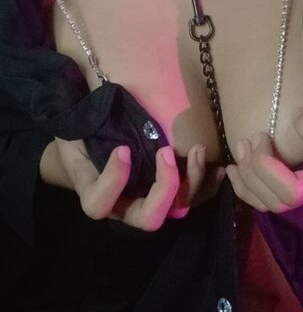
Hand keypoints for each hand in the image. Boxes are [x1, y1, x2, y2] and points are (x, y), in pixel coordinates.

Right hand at [53, 138, 225, 228]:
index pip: (100, 204)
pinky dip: (206, 186)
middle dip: (164, 188)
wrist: (90, 153)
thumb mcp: (73, 133)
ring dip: (190, 183)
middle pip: (148, 218)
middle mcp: (124, 207)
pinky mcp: (168, 195)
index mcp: (96, 196)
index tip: (123, 149)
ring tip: (196, 150)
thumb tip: (79, 93)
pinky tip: (218, 169)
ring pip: (175, 210)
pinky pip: (191, 199)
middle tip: (166, 153)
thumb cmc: (81, 142)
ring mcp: (148, 203)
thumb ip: (78, 125)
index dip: (113, 181)